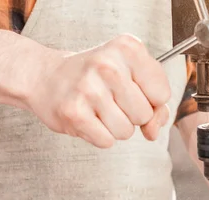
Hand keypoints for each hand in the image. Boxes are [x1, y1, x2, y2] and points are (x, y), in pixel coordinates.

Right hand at [27, 34, 170, 147]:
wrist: (46, 77)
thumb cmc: (95, 78)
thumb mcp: (131, 76)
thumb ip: (155, 104)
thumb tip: (153, 131)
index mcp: (128, 48)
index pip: (162, 94)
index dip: (151, 101)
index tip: (133, 91)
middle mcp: (108, 65)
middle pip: (144, 115)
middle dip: (131, 115)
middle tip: (110, 99)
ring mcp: (89, 88)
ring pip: (126, 131)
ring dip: (114, 127)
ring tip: (98, 108)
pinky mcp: (74, 112)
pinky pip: (106, 141)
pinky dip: (99, 136)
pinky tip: (87, 118)